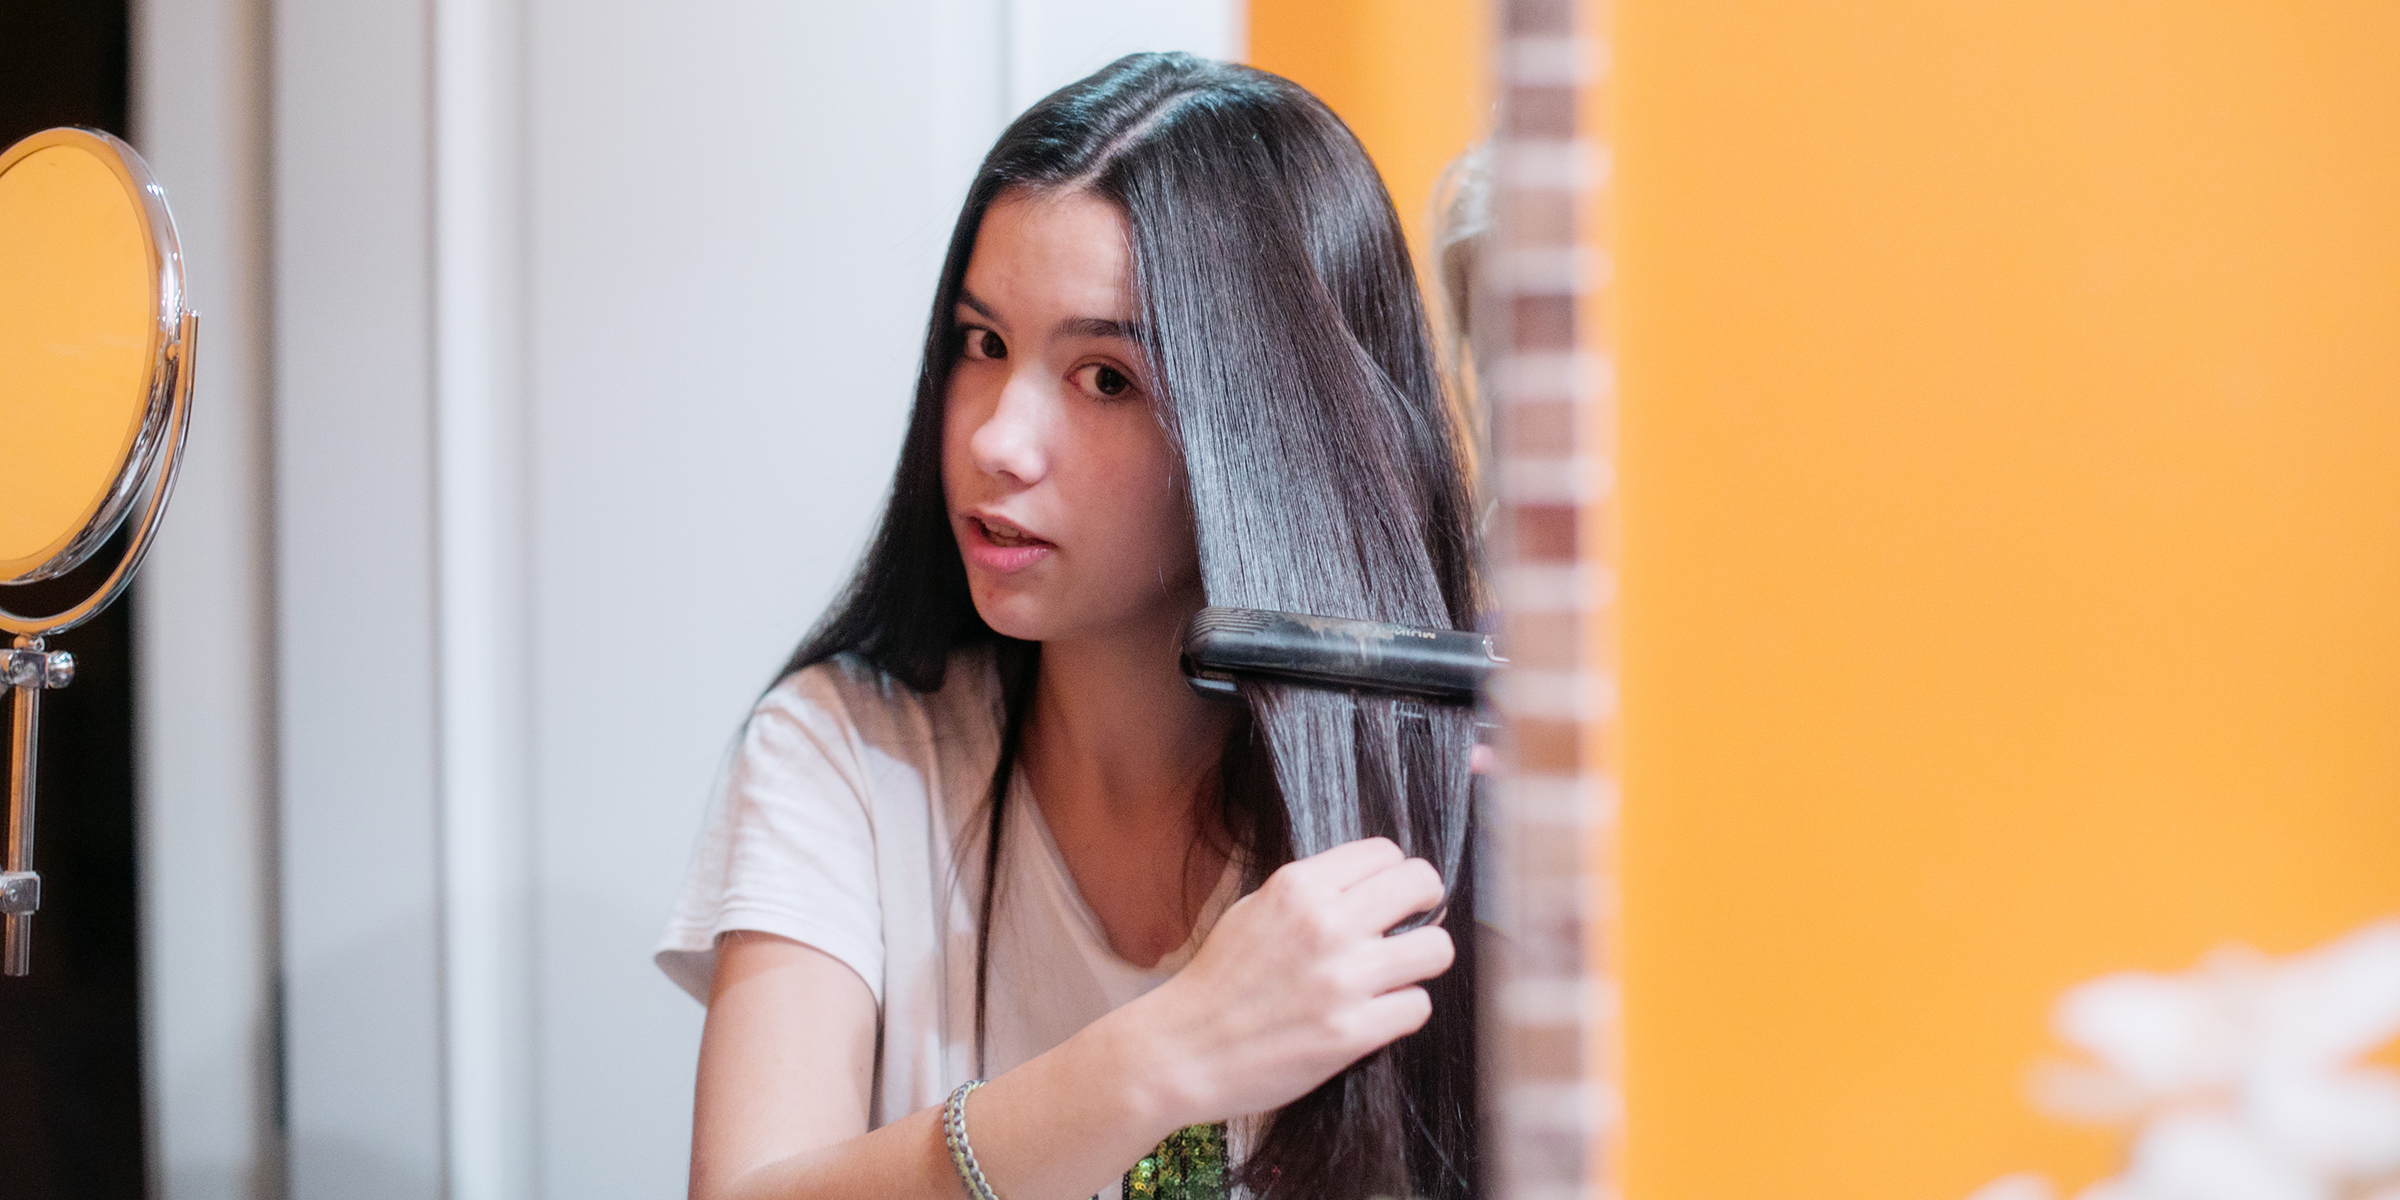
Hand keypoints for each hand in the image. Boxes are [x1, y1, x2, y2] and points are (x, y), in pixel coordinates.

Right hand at [1116, 837, 1454, 1128]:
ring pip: (1437, 948)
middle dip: (1425, 902)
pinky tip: (1376, 1013)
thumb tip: (1370, 886)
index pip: (1385, 852)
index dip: (1394, 873)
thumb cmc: (1219, 981)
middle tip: (1411, 925)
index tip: (1389, 895)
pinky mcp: (1353, 1031)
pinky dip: (1402, 1010)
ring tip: (1396, 973)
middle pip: (1422, 884)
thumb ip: (1310, 893)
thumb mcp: (1254, 910)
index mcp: (1297, 887)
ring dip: (1421, 961)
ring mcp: (1342, 979)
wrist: (1184, 1050)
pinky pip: (1418, 1006)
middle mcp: (1325, 924)